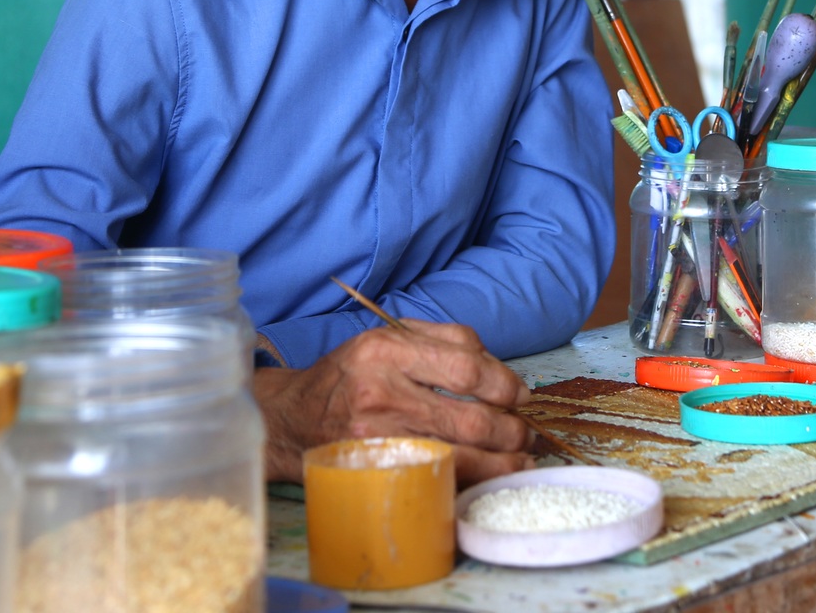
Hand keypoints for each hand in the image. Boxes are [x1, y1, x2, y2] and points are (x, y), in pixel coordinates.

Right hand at [253, 320, 535, 484]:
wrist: (292, 418)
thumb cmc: (349, 375)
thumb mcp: (387, 337)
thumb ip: (444, 340)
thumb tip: (497, 369)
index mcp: (386, 351)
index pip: (466, 367)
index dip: (504, 383)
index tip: (519, 394)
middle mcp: (381, 394)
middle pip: (470, 417)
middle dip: (510, 429)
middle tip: (523, 432)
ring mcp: (378, 439)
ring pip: (460, 456)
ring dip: (501, 460)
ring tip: (518, 457)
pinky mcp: (376, 471)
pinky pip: (437, 477)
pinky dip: (472, 478)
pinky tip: (489, 474)